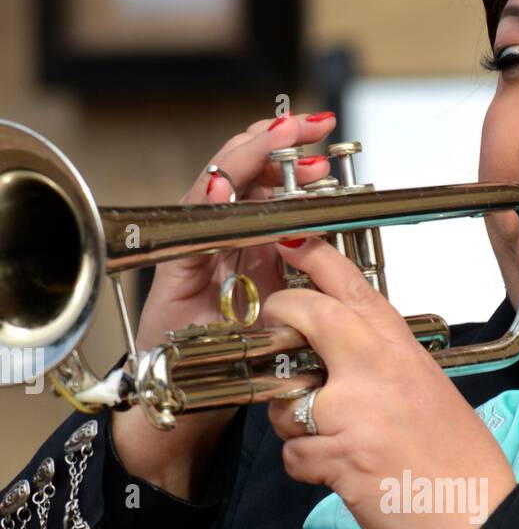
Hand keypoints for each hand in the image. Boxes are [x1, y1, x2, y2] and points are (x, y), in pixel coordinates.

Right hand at [111, 111, 336, 496]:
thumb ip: (301, 280)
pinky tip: (229, 186)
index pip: (271, 189)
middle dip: (274, 146)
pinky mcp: (173, 270)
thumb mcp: (282, 313)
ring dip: (246, 158)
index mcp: (252, 247)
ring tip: (273, 137)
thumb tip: (336, 251)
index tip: (327, 150)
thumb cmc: (234, 363)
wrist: (188, 401)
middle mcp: (221, 240)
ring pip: (215, 186)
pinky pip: (191, 227)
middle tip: (307, 127)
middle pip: (243, 175)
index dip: (295, 165)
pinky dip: (209, 202)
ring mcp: (195, 250)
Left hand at [264, 237, 517, 528]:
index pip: (350, 284)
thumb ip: (382, 364)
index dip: (311, 257)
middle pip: (306, 315)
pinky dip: (307, 468)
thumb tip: (337, 354)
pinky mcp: (339, 454)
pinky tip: (339, 474)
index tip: (289, 241)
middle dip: (279, 320)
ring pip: (286, 398)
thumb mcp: (428, 391)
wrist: (477, 520)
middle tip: (276, 335)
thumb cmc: (459, 465)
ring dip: (293, 422)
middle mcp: (377, 368)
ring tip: (330, 440)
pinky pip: (292, 453)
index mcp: (402, 348)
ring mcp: (356, 410)